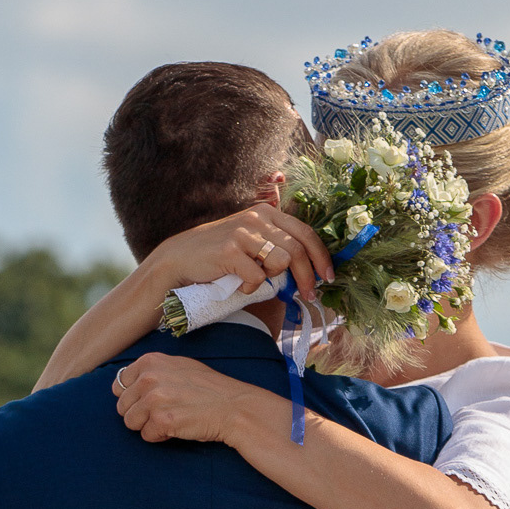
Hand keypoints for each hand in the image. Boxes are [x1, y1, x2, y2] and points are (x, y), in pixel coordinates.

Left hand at [113, 353, 256, 442]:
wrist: (234, 407)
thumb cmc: (208, 389)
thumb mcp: (179, 367)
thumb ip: (152, 372)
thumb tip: (124, 383)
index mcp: (150, 361)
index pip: (119, 385)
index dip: (133, 398)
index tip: (151, 401)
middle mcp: (149, 377)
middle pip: (122, 406)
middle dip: (140, 414)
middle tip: (164, 412)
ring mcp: (154, 399)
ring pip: (130, 422)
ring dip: (148, 426)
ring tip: (171, 419)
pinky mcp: (162, 420)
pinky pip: (146, 436)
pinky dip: (160, 436)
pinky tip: (178, 428)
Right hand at [146, 204, 332, 300]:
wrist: (180, 259)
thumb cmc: (219, 254)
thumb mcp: (251, 241)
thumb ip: (276, 246)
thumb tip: (310, 269)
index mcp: (267, 213)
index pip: (306, 233)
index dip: (321, 257)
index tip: (329, 276)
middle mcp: (257, 218)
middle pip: (298, 250)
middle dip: (308, 277)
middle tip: (310, 295)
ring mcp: (243, 233)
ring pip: (281, 262)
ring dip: (274, 280)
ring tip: (257, 283)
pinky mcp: (230, 251)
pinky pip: (257, 277)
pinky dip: (251, 287)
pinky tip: (239, 284)